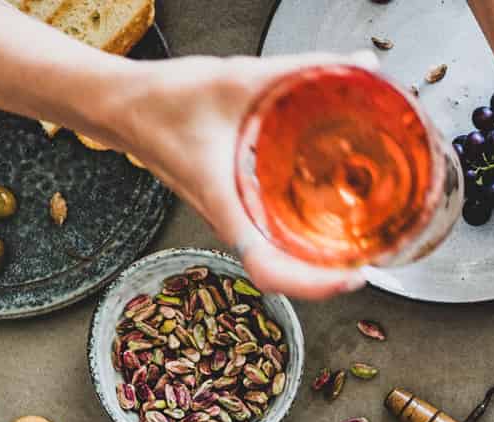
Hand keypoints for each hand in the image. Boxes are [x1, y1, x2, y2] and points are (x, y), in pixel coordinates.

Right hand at [102, 54, 376, 300]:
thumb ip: (298, 71)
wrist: (123, 106)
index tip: (350, 276)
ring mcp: (229, 218)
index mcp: (223, 202)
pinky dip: (298, 238)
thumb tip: (356, 65)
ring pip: (275, 258)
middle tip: (371, 261)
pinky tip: (325, 219)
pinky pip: (268, 236)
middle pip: (282, 272)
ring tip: (358, 247)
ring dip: (315, 261)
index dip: (311, 284)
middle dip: (327, 276)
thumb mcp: (237, 80)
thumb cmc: (163, 101)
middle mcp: (228, 220)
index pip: (267, 267)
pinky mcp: (231, 207)